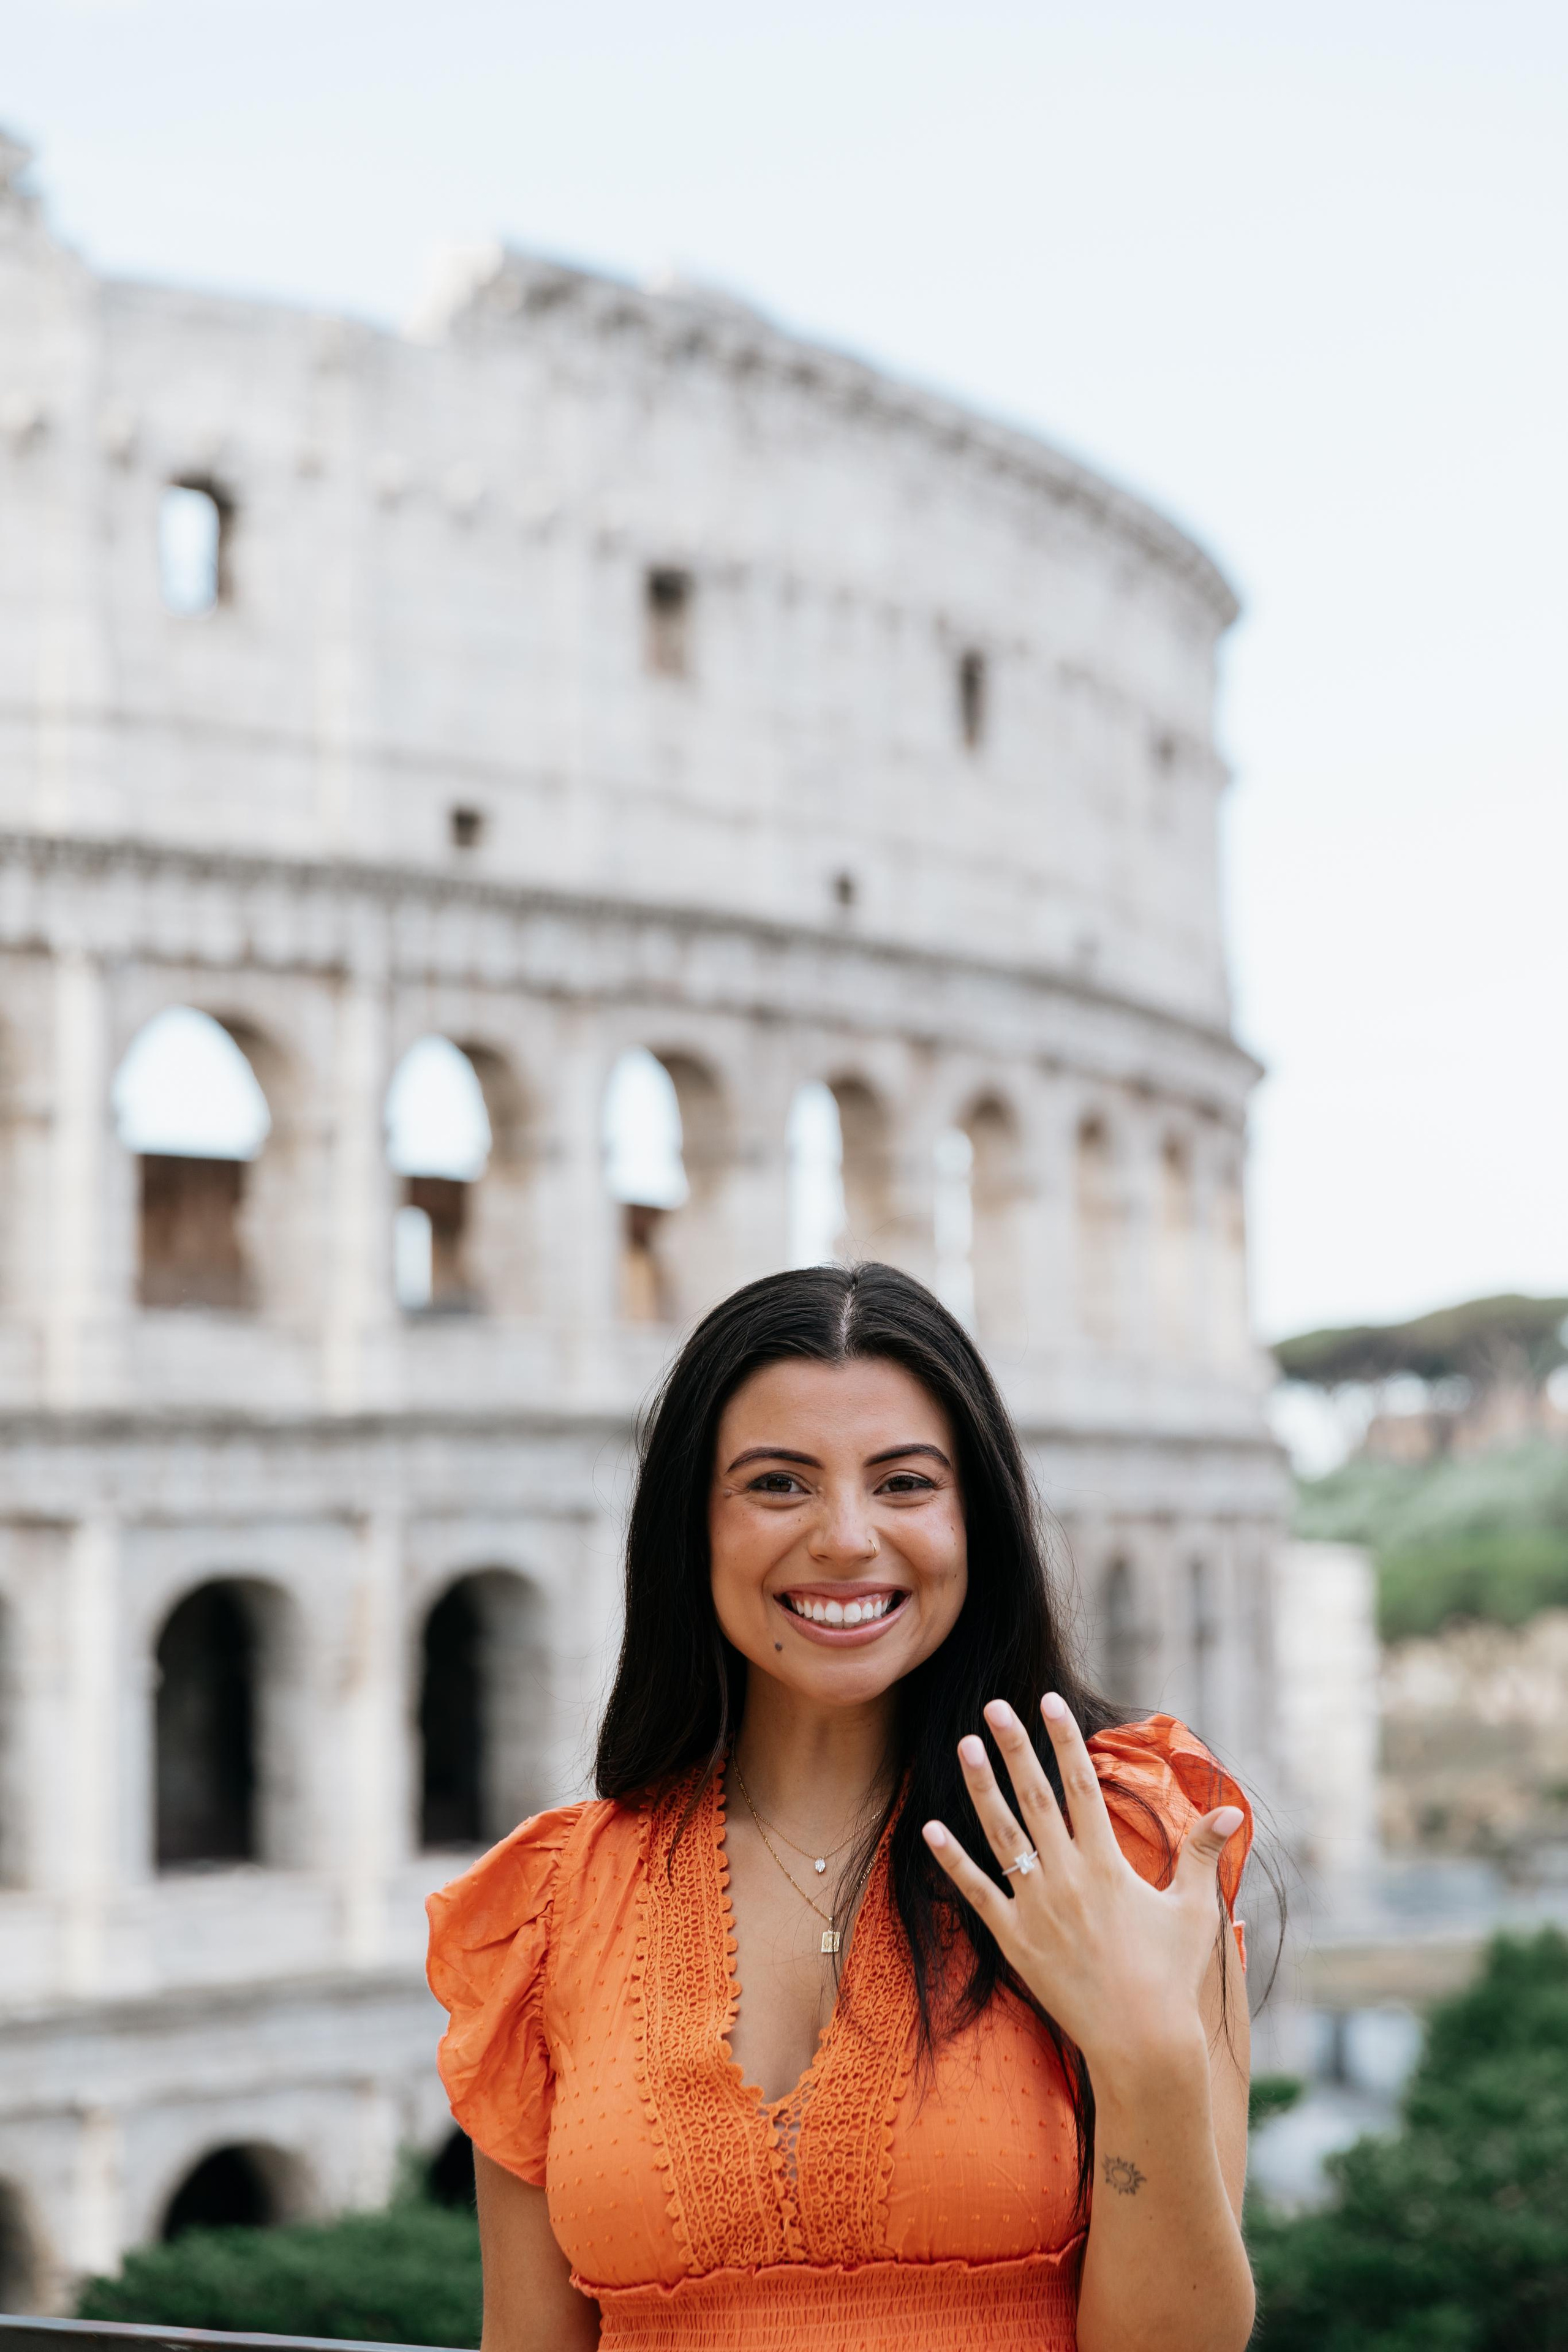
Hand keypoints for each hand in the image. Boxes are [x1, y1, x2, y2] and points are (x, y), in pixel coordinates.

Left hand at [921, 1694, 1243, 2087]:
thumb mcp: (1193, 1909)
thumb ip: (1202, 1853)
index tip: (1049, 1701)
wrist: (1141, 2041)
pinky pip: (976, 1891)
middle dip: (1013, 1746)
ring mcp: (1036, 1907)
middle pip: (1034, 1796)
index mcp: (1108, 1863)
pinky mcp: (1014, 1939)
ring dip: (981, 1786)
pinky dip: (952, 1859)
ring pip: (1001, 1833)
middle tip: (993, 1705)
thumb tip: (1232, 1810)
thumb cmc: (1171, 1975)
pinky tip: (931, 1828)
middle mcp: (1067, 1876)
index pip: (1081, 1785)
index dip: (1064, 1740)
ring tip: (964, 1746)